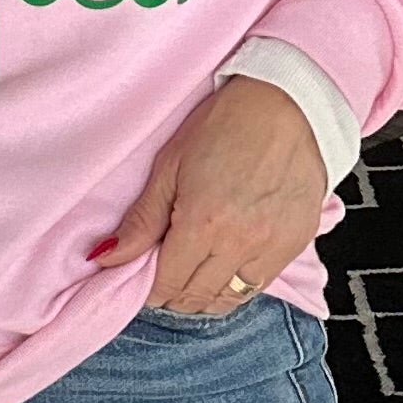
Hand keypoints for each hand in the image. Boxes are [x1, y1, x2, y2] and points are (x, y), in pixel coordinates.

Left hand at [91, 75, 328, 312]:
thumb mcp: (171, 164)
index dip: (149, 285)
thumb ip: (141, 219)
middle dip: (173, 292)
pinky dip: (238, 283)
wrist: (289, 102)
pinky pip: (261, 284)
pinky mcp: (296, 243)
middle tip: (166, 270)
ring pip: (229, 300)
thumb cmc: (226, 123)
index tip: (145, 272)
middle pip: (195, 298)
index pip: (166, 284)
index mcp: (202, 223)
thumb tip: (106, 257)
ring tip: (195, 269)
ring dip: (205, 293)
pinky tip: (228, 261)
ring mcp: (272, 247)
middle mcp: (239, 244)